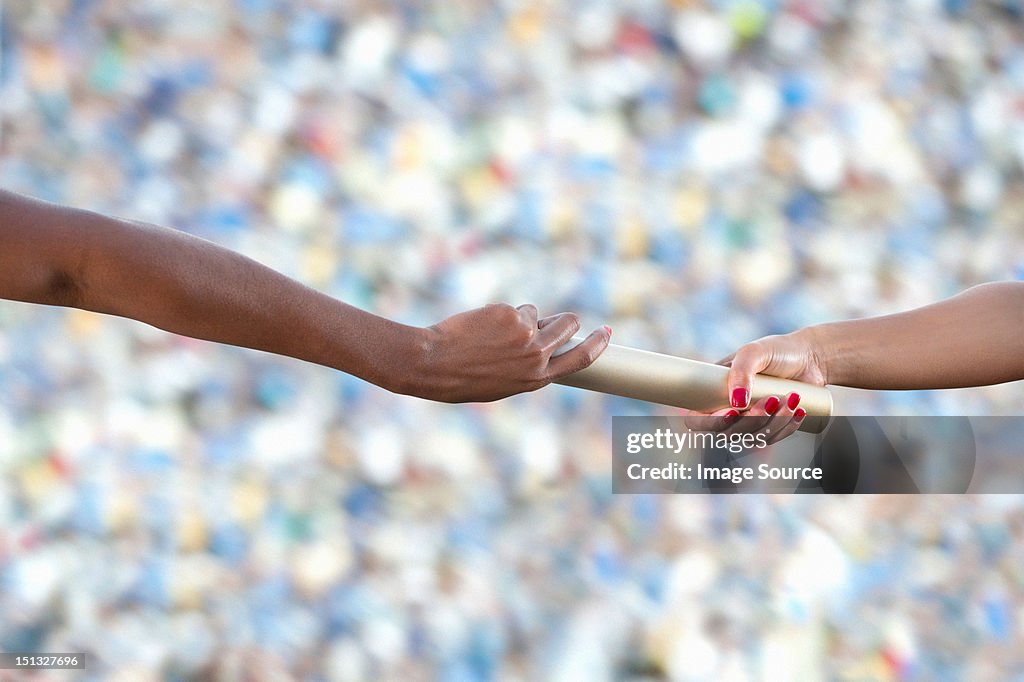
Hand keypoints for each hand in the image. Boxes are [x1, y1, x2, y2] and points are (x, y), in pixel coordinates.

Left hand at [399, 303, 610, 402]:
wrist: (434, 364)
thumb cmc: (463, 377)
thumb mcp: (504, 381)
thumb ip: (528, 365)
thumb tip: (547, 339)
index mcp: (537, 379)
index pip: (580, 359)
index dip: (597, 344)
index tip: (606, 333)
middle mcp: (537, 357)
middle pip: (567, 326)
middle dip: (564, 319)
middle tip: (550, 319)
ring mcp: (526, 334)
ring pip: (537, 313)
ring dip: (522, 317)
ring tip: (491, 333)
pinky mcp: (511, 315)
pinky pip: (515, 308)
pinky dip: (501, 313)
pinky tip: (480, 327)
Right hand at [680, 330, 826, 443]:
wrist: (810, 358)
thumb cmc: (777, 350)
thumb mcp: (754, 352)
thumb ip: (741, 372)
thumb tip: (736, 402)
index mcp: (714, 390)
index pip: (696, 419)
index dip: (710, 422)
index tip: (733, 411)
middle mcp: (728, 408)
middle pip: (728, 433)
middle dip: (751, 419)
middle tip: (771, 398)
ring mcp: (749, 419)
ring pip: (752, 438)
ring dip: (773, 421)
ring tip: (790, 397)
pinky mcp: (769, 427)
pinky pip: (772, 438)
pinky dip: (787, 425)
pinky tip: (796, 408)